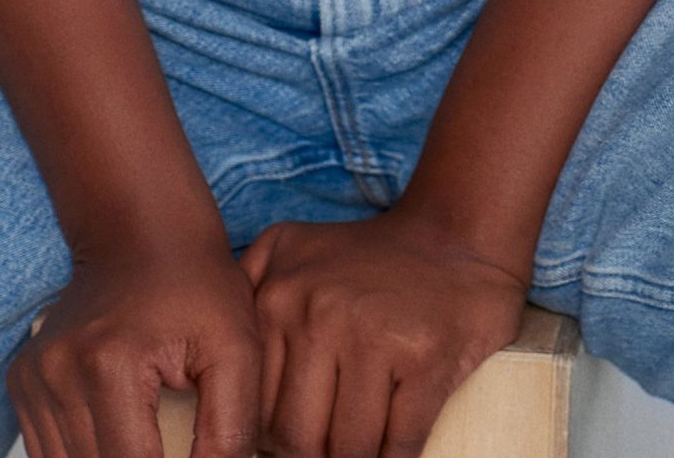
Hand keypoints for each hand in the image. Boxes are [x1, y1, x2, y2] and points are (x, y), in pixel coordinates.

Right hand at [8, 232, 261, 457]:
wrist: (143, 228)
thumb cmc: (197, 284)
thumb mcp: (237, 349)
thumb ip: (231, 430)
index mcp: (109, 365)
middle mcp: (57, 372)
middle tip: (175, 447)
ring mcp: (33, 376)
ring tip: (149, 441)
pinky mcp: (23, 380)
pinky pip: (49, 452)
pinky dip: (86, 456)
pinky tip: (121, 437)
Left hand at [238, 205, 528, 457]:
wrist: (455, 237)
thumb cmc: (368, 262)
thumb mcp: (289, 252)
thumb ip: (245, 294)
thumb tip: (218, 383)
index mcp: (278, 293)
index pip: (256, 407)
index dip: (271, 442)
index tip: (288, 442)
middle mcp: (318, 312)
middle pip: (296, 438)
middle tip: (325, 450)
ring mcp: (374, 335)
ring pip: (348, 450)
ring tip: (358, 446)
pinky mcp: (426, 358)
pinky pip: (399, 445)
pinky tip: (392, 450)